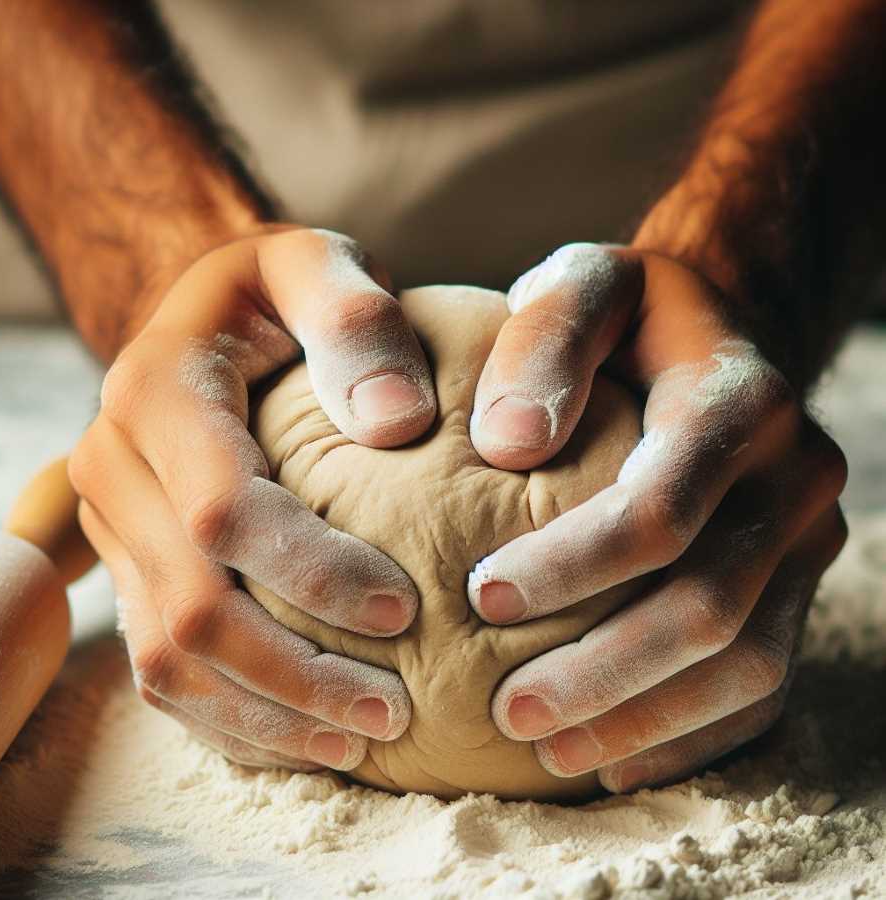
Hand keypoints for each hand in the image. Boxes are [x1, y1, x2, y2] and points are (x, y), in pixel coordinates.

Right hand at [70, 227, 436, 770]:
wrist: (213, 313)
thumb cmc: (280, 291)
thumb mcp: (317, 266)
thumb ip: (353, 320)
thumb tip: (395, 422)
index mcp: (159, 393)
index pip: (226, 513)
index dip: (314, 573)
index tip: (405, 609)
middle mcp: (119, 468)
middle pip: (195, 607)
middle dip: (298, 674)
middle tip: (396, 710)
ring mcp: (118, 527)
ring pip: (170, 658)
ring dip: (265, 714)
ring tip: (358, 742)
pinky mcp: (133, 564)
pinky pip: (162, 665)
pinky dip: (229, 716)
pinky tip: (300, 734)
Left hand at [466, 243, 846, 790]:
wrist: (710, 335)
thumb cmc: (627, 315)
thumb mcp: (582, 285)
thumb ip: (547, 339)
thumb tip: (508, 444)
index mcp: (742, 401)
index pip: (662, 509)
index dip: (574, 565)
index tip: (480, 596)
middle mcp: (793, 476)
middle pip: (711, 607)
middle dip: (606, 671)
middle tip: (508, 711)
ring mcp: (805, 540)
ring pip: (747, 663)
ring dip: (646, 719)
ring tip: (549, 751)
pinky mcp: (796, 583)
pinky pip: (766, 685)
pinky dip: (693, 733)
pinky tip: (615, 758)